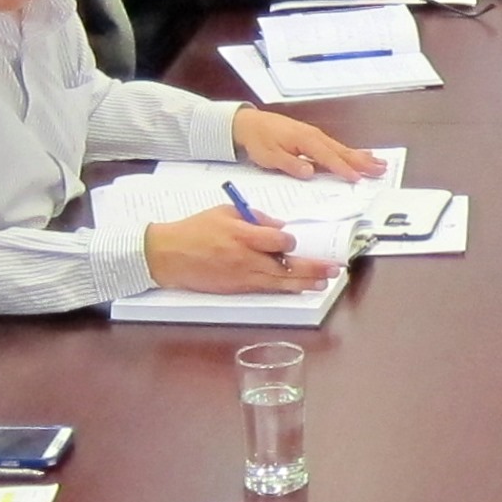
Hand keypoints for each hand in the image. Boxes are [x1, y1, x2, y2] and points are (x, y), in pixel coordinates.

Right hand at [142, 206, 333, 293]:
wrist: (168, 256)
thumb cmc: (194, 230)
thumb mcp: (224, 212)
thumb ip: (254, 218)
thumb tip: (279, 226)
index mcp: (242, 234)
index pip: (278, 241)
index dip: (290, 242)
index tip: (292, 241)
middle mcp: (245, 258)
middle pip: (286, 265)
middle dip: (312, 267)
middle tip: (333, 267)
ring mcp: (242, 276)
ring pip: (281, 282)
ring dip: (305, 282)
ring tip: (324, 281)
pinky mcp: (238, 288)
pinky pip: (267, 289)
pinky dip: (285, 289)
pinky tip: (300, 288)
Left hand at [232, 107, 383, 180]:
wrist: (249, 123)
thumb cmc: (259, 140)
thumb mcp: (269, 156)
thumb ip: (290, 165)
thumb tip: (309, 172)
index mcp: (305, 140)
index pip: (328, 158)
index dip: (343, 169)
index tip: (358, 178)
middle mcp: (314, 136)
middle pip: (342, 151)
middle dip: (362, 161)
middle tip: (380, 169)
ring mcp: (315, 136)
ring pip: (342, 148)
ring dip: (361, 156)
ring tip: (379, 163)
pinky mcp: (313, 138)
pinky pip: (336, 146)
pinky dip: (350, 151)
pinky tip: (360, 154)